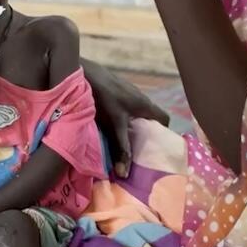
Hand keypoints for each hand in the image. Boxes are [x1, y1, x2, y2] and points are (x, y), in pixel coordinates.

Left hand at [84, 60, 168, 177]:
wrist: (82, 73)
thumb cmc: (104, 98)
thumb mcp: (114, 125)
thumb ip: (121, 148)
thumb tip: (124, 173)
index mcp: (145, 104)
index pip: (164, 119)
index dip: (164, 133)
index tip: (157, 148)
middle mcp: (139, 96)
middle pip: (150, 117)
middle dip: (145, 133)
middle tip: (138, 149)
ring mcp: (126, 92)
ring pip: (135, 112)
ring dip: (132, 125)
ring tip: (123, 141)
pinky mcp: (113, 90)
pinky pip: (123, 107)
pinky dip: (121, 118)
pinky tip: (108, 126)